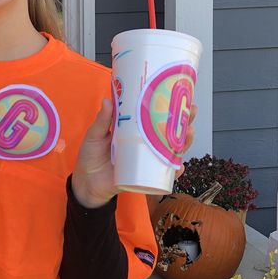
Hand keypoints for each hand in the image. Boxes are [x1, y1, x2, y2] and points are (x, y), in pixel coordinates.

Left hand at [71, 101, 198, 208]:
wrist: (85, 183)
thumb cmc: (90, 156)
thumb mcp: (95, 136)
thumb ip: (102, 121)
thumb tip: (108, 99)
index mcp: (134, 130)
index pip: (156, 116)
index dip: (171, 107)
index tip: (182, 95)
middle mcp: (145, 144)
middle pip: (170, 132)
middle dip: (184, 122)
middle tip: (191, 112)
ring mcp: (146, 160)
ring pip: (171, 151)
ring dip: (184, 143)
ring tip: (188, 134)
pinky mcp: (145, 176)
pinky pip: (162, 174)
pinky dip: (172, 171)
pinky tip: (178, 167)